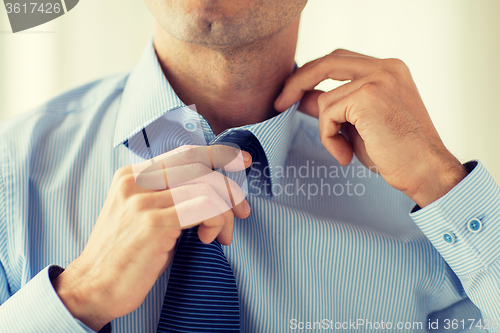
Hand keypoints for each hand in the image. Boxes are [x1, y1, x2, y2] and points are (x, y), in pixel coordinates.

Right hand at [52, 145, 251, 330]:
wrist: (94, 287)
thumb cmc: (127, 254)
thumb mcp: (146, 214)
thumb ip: (171, 195)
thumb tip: (214, 190)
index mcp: (132, 174)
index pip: (185, 153)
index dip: (218, 154)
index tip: (241, 161)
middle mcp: (135, 181)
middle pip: (199, 164)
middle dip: (230, 186)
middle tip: (242, 210)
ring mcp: (143, 200)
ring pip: (207, 186)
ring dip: (225, 212)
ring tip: (221, 236)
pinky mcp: (153, 222)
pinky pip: (205, 207)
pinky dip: (217, 221)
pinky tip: (207, 239)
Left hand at [275, 49, 466, 207]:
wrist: (425, 172)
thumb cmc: (396, 153)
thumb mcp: (358, 125)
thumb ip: (334, 106)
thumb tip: (301, 98)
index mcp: (388, 70)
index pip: (339, 60)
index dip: (311, 74)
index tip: (290, 94)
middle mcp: (385, 67)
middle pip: (328, 62)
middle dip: (298, 82)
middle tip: (279, 103)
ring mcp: (378, 79)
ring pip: (325, 99)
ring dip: (326, 130)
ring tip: (344, 151)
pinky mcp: (367, 96)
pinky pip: (327, 114)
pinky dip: (329, 138)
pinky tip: (346, 155)